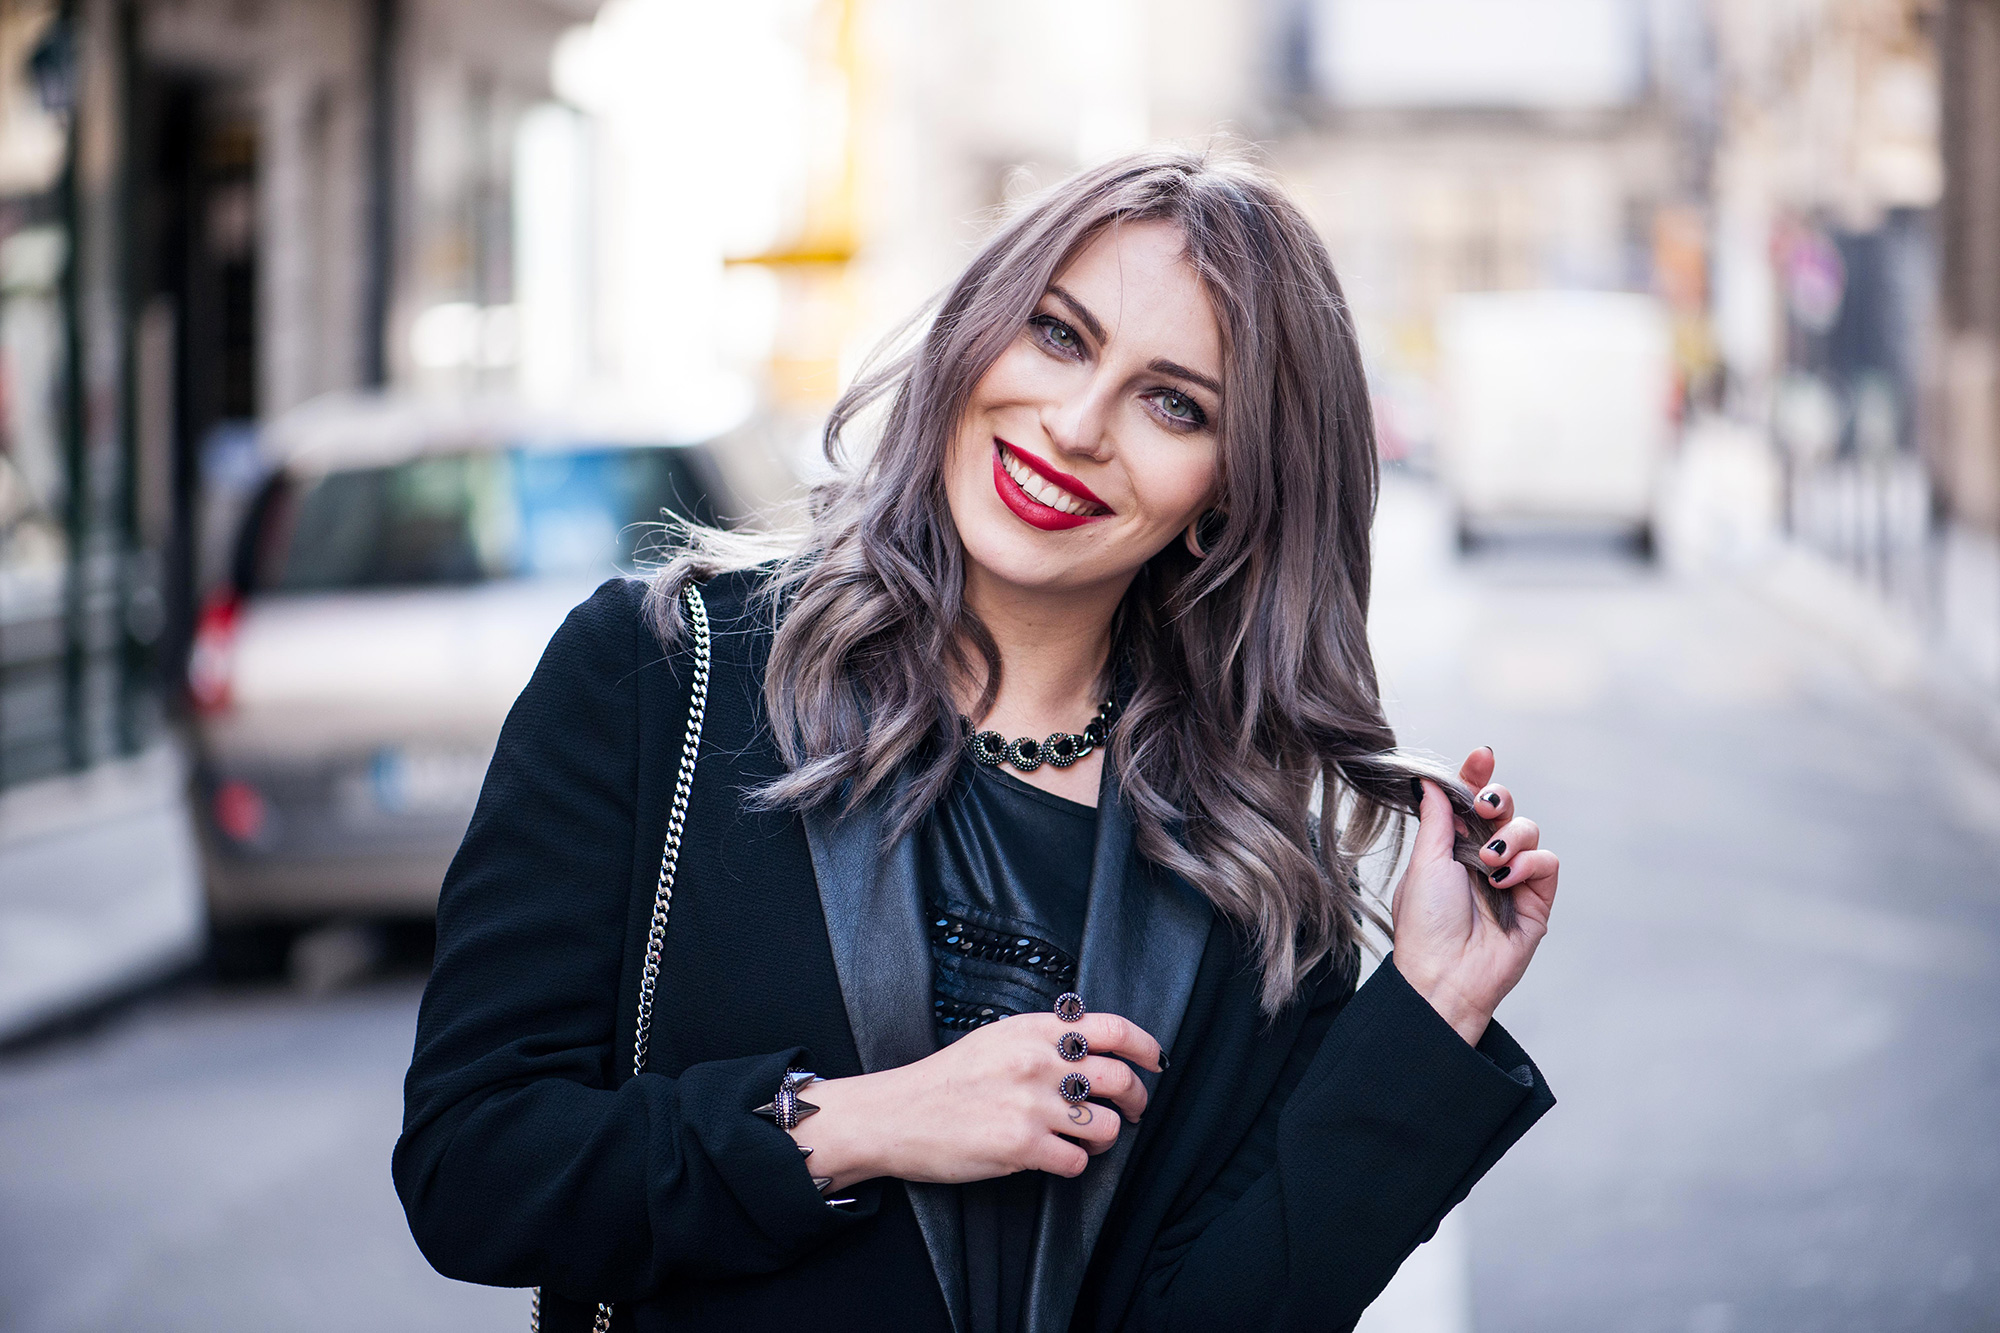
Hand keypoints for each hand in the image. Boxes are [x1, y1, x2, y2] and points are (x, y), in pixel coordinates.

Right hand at [789, 1011, 1163, 1191]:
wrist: (896, 1114)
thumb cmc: (946, 1080)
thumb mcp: (997, 1038)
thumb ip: (1044, 1039)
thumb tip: (1094, 1049)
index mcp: (1034, 1031)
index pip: (1113, 1029)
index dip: (1146, 1046)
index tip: (1156, 1062)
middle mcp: (1038, 1062)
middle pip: (1121, 1080)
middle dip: (1138, 1100)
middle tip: (1134, 1111)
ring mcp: (1032, 1105)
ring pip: (1107, 1126)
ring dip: (1106, 1138)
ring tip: (1088, 1139)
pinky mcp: (1022, 1146)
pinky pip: (1078, 1162)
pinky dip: (1074, 1164)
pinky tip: (1056, 1158)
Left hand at [1391, 747, 1557, 1046]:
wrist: (1445, 974)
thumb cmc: (1425, 923)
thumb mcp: (1425, 862)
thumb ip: (1435, 819)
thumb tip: (1427, 779)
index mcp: (1451, 846)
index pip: (1469, 800)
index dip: (1477, 776)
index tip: (1481, 756)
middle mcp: (1484, 857)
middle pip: (1504, 807)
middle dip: (1498, 797)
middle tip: (1486, 805)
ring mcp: (1513, 877)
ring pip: (1529, 830)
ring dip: (1511, 837)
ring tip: (1489, 862)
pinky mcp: (1537, 899)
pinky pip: (1547, 863)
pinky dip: (1529, 864)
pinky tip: (1505, 880)